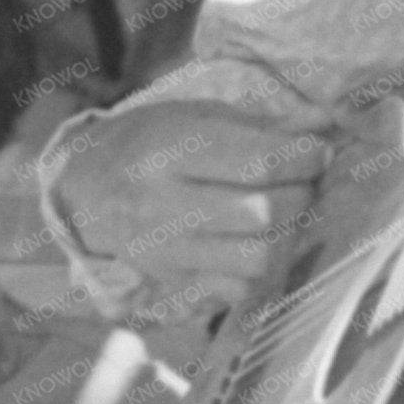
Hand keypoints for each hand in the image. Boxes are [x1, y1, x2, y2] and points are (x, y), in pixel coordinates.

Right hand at [49, 100, 330, 312]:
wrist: (81, 191)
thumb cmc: (144, 142)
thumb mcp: (192, 116)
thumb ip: (258, 123)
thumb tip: (322, 125)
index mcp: (168, 150)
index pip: (258, 162)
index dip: (304, 158)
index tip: (317, 151)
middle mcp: (162, 202)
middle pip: (263, 211)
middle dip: (301, 193)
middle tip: (304, 180)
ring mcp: (165, 249)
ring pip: (256, 256)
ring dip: (285, 233)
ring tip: (283, 211)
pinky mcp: (170, 281)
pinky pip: (238, 287)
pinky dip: (259, 266)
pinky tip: (255, 240)